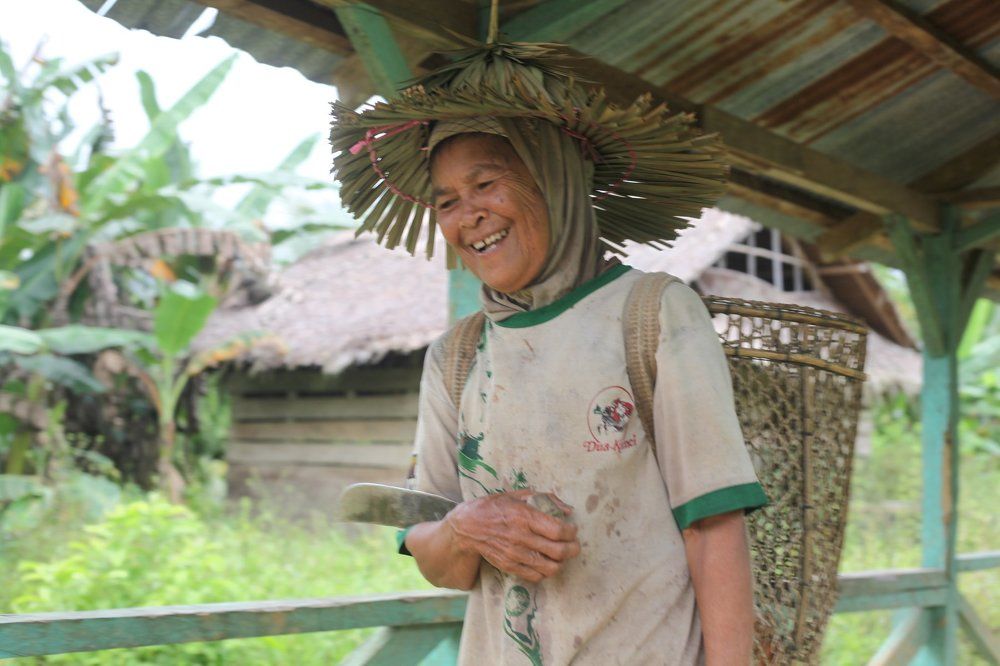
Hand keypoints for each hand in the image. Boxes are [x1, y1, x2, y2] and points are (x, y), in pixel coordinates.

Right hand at [445, 490, 580, 582]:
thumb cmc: (494, 507)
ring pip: (550, 567)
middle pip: (558, 551)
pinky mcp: (509, 566)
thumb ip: (544, 498)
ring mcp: (515, 554)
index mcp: (524, 516)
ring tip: (562, 555)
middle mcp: (521, 537)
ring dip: (561, 562)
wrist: (467, 527)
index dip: (571, 533)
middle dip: (572, 549)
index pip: (558, 530)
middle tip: (574, 545)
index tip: (572, 530)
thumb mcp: (517, 495)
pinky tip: (546, 562)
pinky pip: (535, 576)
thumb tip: (568, 509)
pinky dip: (545, 571)